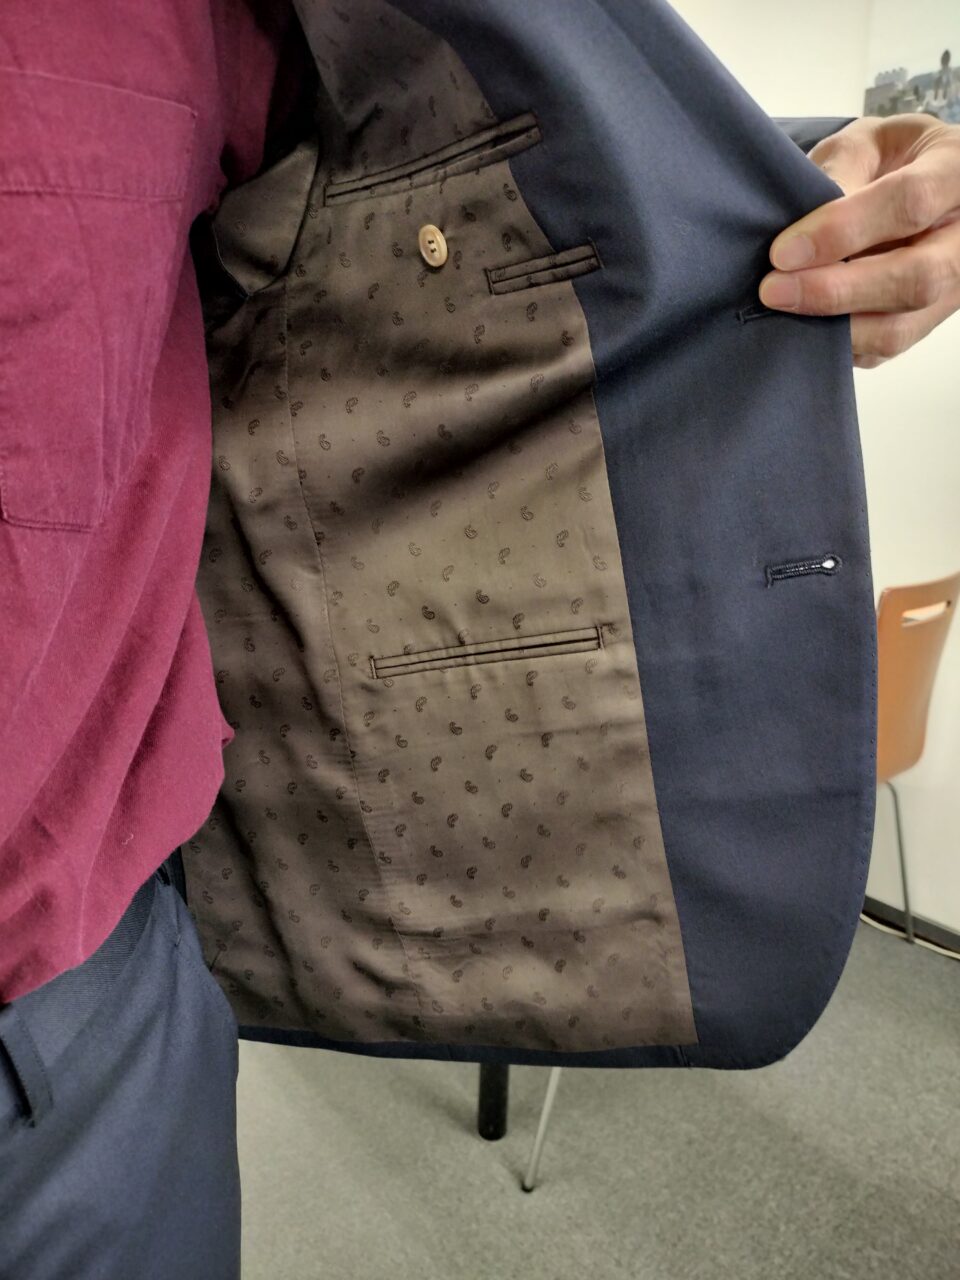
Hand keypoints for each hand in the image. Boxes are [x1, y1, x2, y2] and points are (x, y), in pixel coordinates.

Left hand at [758, 113, 959, 367]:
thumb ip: (839, 172)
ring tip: (781, 310)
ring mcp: (955, 286)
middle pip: (917, 278)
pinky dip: (838, 344)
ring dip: (833, 327)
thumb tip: (803, 234)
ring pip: (901, 327)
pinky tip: (802, 326)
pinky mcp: (928, 321)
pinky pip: (883, 348)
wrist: (915, 186)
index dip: (843, 231)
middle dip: (837, 291)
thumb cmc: (887, 160)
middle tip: (774, 290)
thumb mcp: (863, 143)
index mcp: (958, 169)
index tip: (783, 251)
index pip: (911, 203)